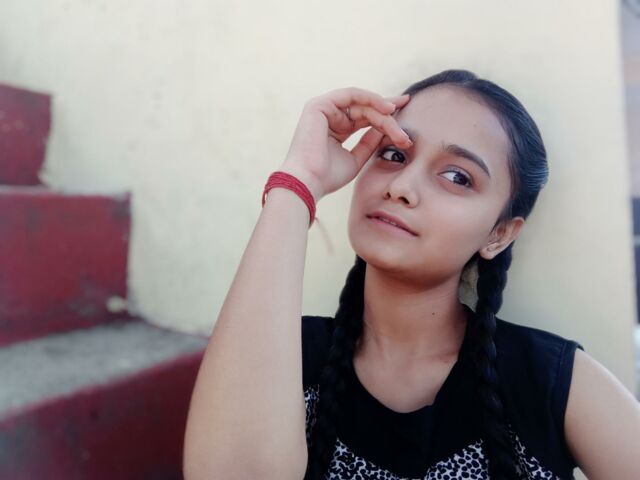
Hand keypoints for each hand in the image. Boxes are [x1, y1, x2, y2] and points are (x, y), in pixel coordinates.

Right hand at [278, 87, 411, 202]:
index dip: (386, 118)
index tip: (405, 124)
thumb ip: (369, 142)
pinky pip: (351, 95)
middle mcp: (328, 116)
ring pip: (362, 103)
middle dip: (388, 114)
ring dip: (382, 111)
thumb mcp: (356, 159)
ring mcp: (323, 108)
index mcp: (334, 129)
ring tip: (397, 120)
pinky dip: (370, 98)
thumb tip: (386, 130)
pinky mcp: (320, 104)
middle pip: (366, 109)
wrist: (308, 182)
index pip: (364, 117)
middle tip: (407, 125)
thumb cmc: (327, 177)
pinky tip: (386, 108)